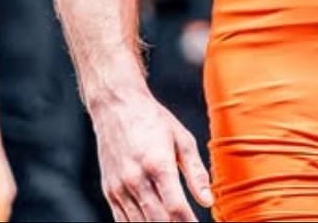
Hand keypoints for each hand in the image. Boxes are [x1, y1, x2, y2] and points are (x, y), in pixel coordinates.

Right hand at [91, 90, 213, 222]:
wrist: (116, 106)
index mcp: (157, 164)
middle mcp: (135, 179)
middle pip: (158, 221)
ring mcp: (119, 188)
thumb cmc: (152, 120)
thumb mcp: (182, 139)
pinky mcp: (109, 192)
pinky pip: (122, 221)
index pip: (175, 208)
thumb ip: (196, 172)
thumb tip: (208, 200)